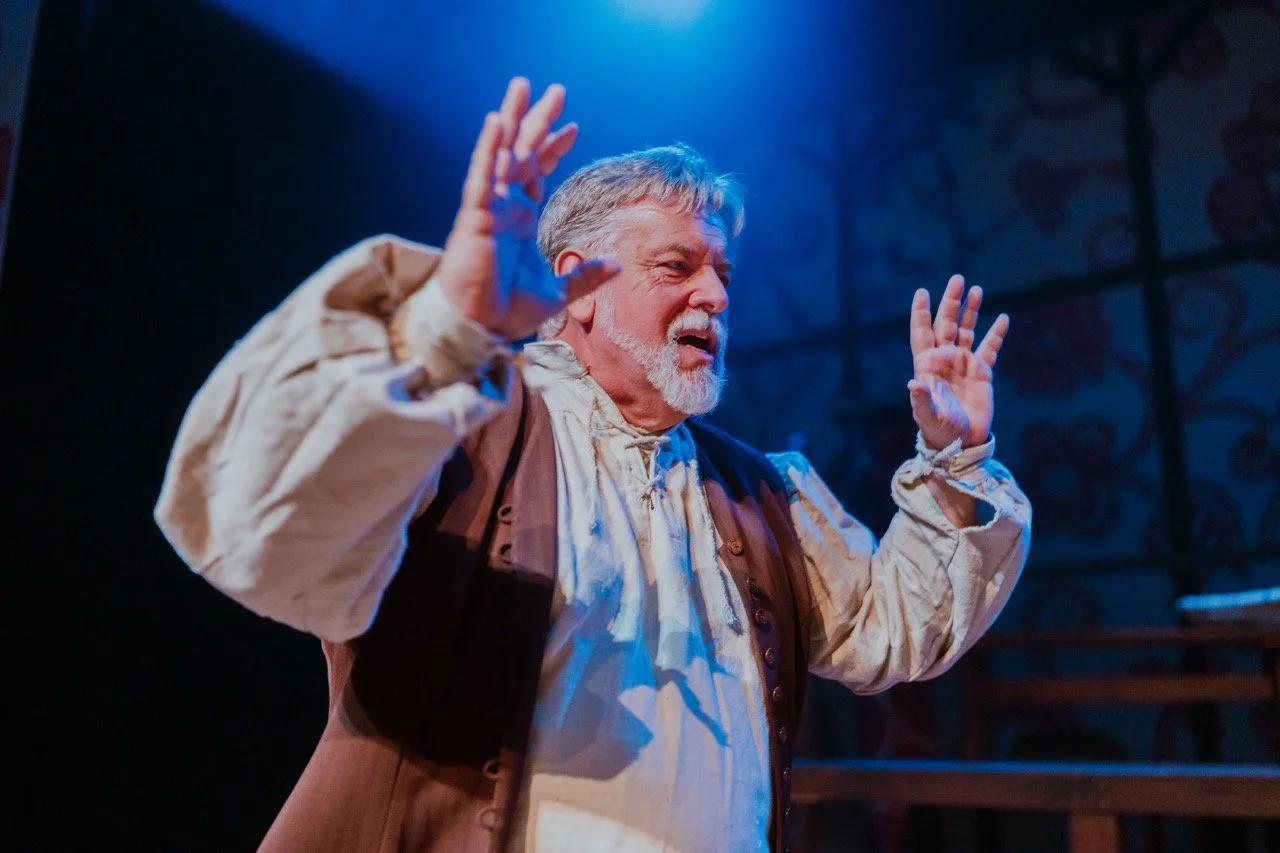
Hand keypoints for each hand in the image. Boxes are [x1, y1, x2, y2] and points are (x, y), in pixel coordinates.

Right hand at [435, 77, 619, 339]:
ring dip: (511, 118)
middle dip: (538, 120)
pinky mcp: (475, 216)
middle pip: (522, 151)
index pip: (538, 172)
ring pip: (501, 153)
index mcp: (520, 218)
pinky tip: (496, 122)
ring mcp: (488, 207)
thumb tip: (617, 266)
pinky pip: (482, 177)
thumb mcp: (557, 291)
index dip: (554, 148)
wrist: (481, 327)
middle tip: (555, 90)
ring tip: (521, 86)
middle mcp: (504, 206)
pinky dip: (488, 149)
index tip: (574, 127)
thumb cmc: (507, 309)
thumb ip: (585, 276)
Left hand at [907, 275, 1008, 448]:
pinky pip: (990, 348)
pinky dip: (996, 334)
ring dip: (971, 310)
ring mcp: (963, 363)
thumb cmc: (939, 429)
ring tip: (976, 290)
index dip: (921, 313)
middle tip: (958, 280)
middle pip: (946, 324)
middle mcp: (944, 359)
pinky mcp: (982, 372)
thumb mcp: (928, 415)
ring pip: (967, 330)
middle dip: (951, 302)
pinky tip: (1002, 318)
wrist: (962, 443)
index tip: (922, 292)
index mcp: (927, 365)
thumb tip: (912, 384)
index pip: (922, 332)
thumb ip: (921, 399)